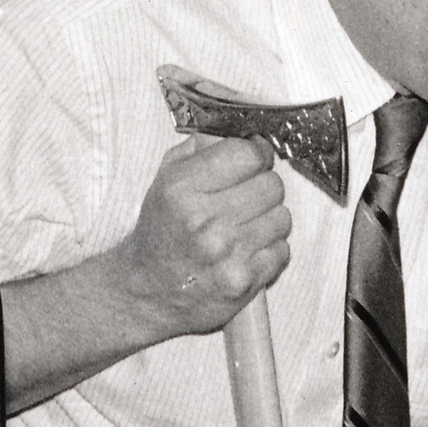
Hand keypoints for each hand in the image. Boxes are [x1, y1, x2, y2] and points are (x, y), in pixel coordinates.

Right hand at [108, 132, 293, 344]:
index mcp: (182, 189)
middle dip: (263, 187)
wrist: (145, 293)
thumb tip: (240, 134)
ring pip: (282, 217)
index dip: (257, 154)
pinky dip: (270, 250)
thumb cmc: (160, 234)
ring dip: (269, 220)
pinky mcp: (243, 283)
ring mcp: (226, 254)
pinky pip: (282, 250)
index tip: (255, 159)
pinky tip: (247, 251)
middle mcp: (204, 221)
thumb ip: (199, 150)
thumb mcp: (164, 182)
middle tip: (247, 197)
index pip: (247, 154)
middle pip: (272, 185)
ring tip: (246, 227)